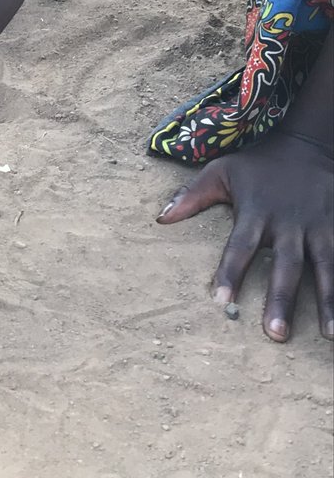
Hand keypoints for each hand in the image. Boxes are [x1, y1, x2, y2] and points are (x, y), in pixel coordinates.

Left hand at [157, 131, 333, 341]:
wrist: (307, 141)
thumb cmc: (257, 163)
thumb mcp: (220, 171)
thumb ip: (191, 196)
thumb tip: (161, 219)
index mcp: (257, 213)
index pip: (240, 248)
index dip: (230, 273)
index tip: (222, 301)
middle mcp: (290, 224)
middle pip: (286, 267)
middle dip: (281, 301)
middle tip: (275, 334)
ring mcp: (320, 227)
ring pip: (325, 269)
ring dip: (328, 303)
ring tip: (328, 335)